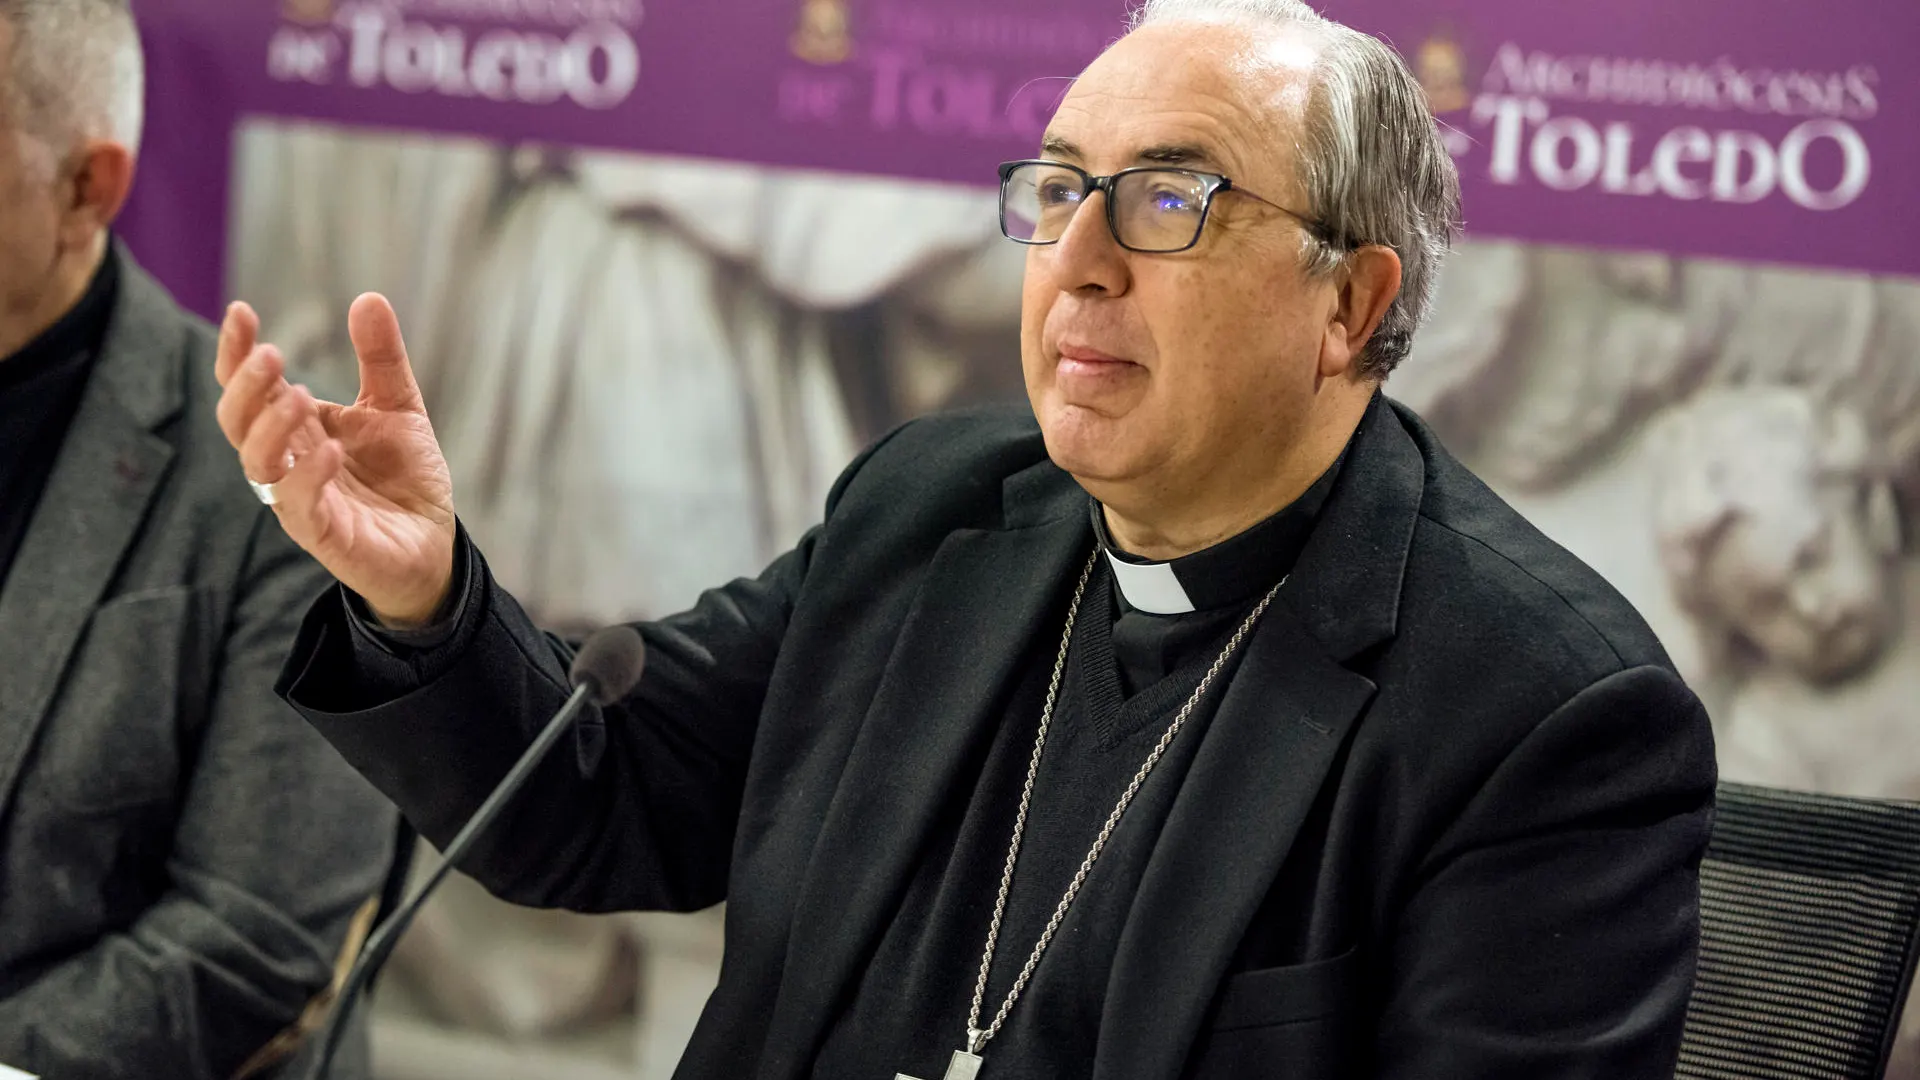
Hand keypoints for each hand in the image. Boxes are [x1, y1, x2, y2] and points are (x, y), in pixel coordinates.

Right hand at [215, 294, 457, 626]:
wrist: (432, 542)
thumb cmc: (403, 476)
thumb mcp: (397, 407)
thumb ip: (380, 358)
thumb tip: (368, 297)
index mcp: (295, 426)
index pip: (249, 386)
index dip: (237, 350)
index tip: (241, 311)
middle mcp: (285, 460)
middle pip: (237, 421)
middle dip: (245, 386)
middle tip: (271, 355)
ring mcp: (297, 498)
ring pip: (257, 463)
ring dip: (271, 427)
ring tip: (300, 394)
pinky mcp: (321, 534)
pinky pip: (299, 505)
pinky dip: (308, 475)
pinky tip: (328, 449)